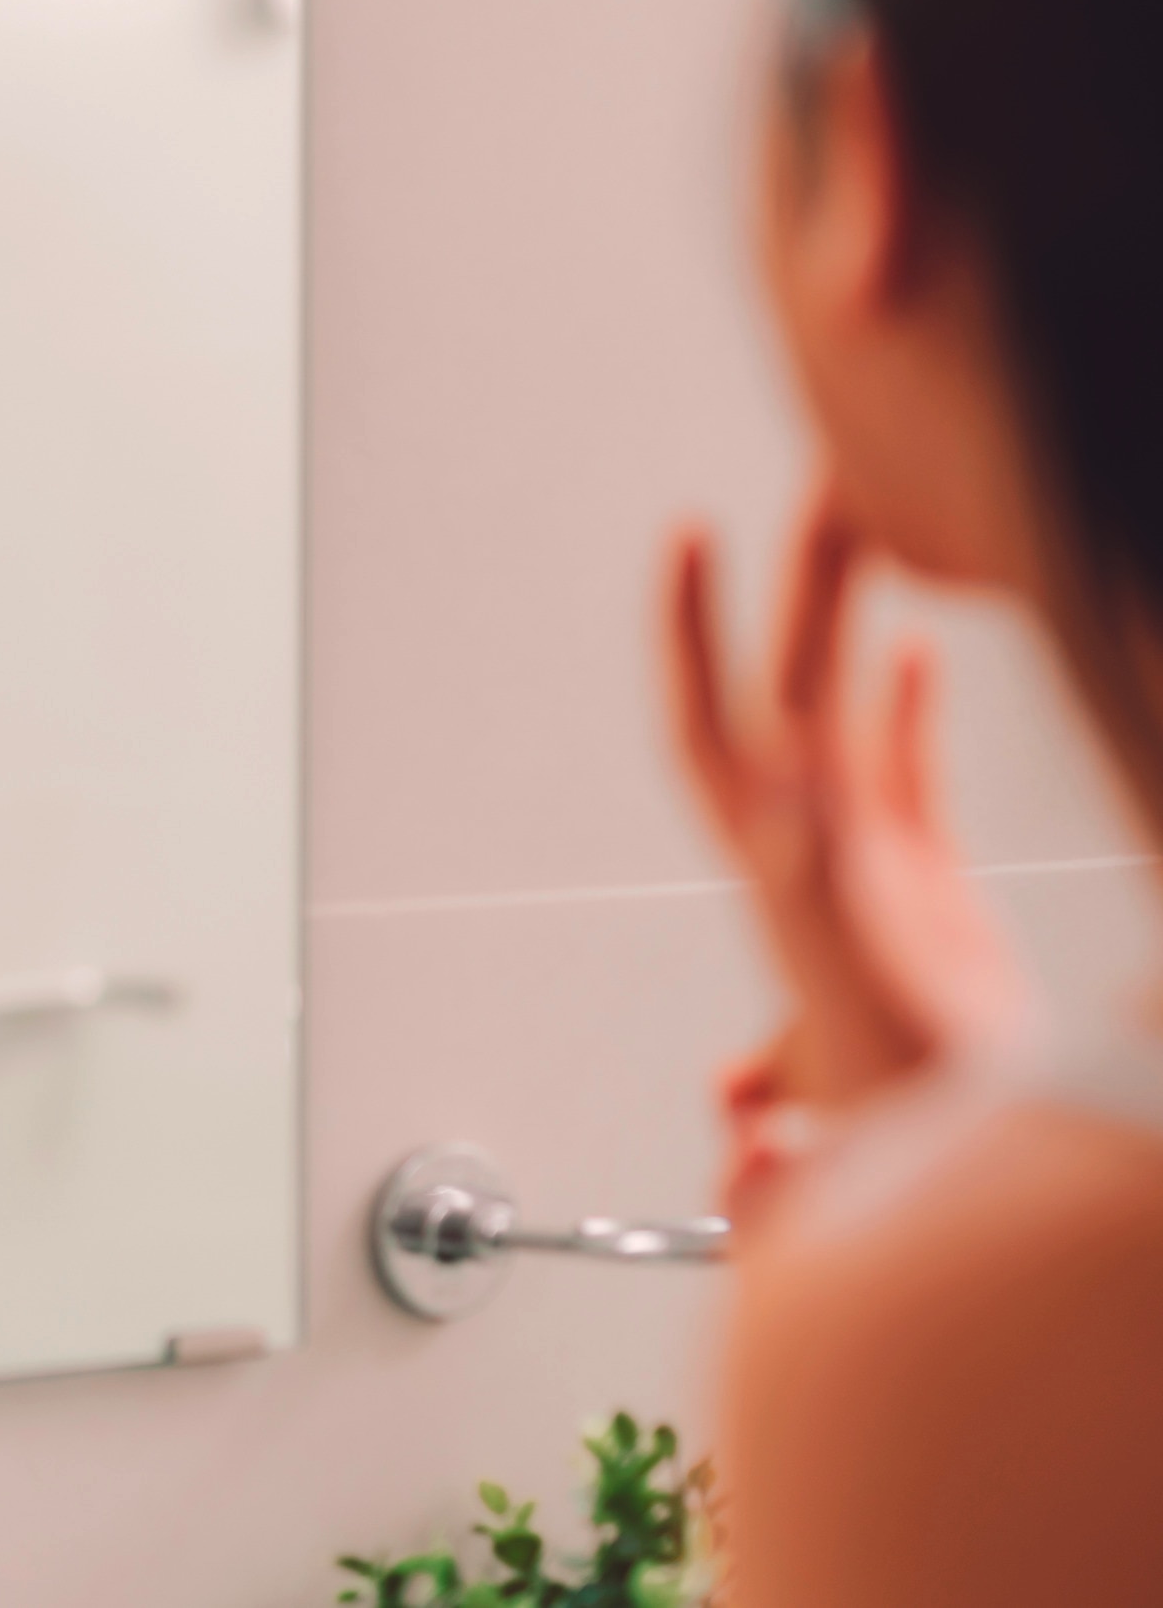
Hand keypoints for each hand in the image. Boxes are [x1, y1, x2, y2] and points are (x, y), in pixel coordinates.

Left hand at [665, 486, 1028, 1199]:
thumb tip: (769, 912)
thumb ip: (803, 983)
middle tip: (825, 467)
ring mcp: (858, 868)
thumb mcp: (847, 1055)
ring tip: (871, 512)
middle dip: (796, 583)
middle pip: (789, 689)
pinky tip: (918, 647)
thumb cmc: (912, 1133)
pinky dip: (906, 711)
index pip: (715, 730)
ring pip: (847, 713)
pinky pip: (902, 774)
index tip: (686, 539)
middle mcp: (809, 858)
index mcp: (784, 875)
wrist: (964, 1182)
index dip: (693, 636)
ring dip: (851, 618)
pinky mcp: (916, 895)